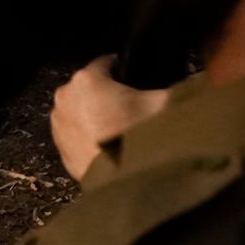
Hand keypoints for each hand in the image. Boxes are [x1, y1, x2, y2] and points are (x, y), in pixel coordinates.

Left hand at [49, 58, 171, 181]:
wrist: (125, 181)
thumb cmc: (141, 136)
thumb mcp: (164, 103)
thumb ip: (175, 86)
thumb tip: (187, 82)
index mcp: (86, 79)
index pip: (105, 62)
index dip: (125, 67)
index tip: (138, 78)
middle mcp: (65, 97)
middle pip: (90, 86)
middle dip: (108, 92)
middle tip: (132, 107)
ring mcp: (58, 124)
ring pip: (80, 110)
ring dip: (96, 114)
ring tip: (122, 127)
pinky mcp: (59, 147)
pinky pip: (76, 133)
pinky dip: (89, 134)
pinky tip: (109, 143)